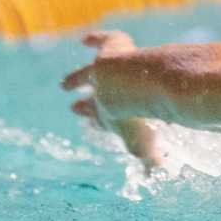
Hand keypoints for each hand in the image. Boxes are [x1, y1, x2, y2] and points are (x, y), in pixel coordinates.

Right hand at [62, 29, 165, 167]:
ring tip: (67, 83)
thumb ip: (151, 163)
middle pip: (90, 98)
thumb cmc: (138, 118)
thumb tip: (153, 179)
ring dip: (77, 79)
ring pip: (87, 74)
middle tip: (73, 107)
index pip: (100, 118)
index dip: (96, 120)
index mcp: (107, 115)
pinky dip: (95, 40)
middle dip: (82, 104)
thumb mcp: (145, 145)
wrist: (129, 87)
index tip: (90, 122)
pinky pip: (102, 42)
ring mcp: (102, 70)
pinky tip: (87, 40)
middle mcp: (100, 93)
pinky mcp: (111, 48)